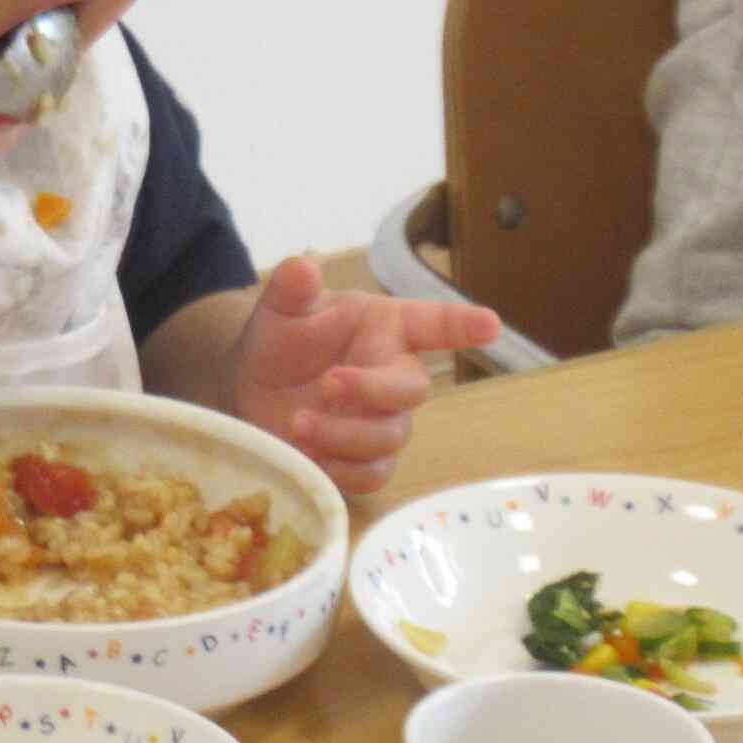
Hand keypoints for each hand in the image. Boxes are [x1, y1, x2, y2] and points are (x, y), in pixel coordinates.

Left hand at [227, 255, 500, 494]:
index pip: (434, 323)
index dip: (462, 325)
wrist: (252, 388)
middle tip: (327, 381)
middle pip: (413, 389)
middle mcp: (392, 374)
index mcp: (385, 329)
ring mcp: (381, 421)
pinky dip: (341, 470)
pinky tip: (307, 455)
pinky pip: (371, 475)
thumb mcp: (281, 308)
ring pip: (389, 437)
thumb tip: (300, 267)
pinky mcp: (361, 460)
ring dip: (344, 434)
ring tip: (298, 423)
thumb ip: (293, 289)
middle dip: (374, 389)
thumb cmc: (281, 339)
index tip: (490, 324)